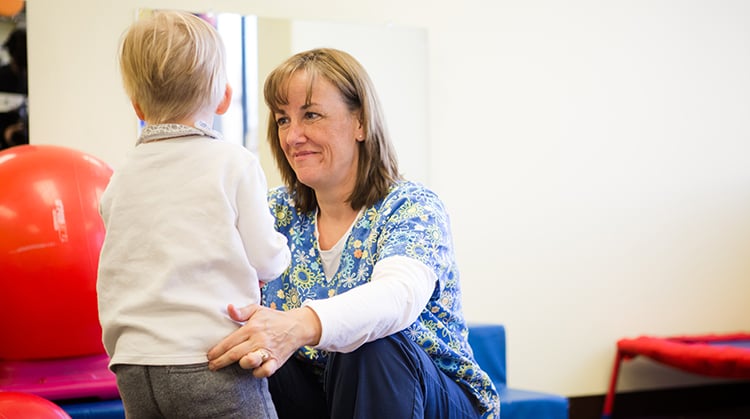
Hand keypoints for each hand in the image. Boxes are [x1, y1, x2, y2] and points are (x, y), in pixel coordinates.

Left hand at [207, 303, 321, 377]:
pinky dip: (258, 372)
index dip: (217, 350)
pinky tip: (253, 370)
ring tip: (233, 365)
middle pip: (235, 354)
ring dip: (240, 364)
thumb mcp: (258, 310)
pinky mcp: (276, 360)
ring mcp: (268, 351)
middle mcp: (259, 340)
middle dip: (221, 361)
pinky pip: (265, 371)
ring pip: (249, 362)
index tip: (209, 356)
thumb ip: (242, 311)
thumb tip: (229, 308)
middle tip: (212, 366)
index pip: (230, 341)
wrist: (298, 326)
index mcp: (252, 327)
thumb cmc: (275, 318)